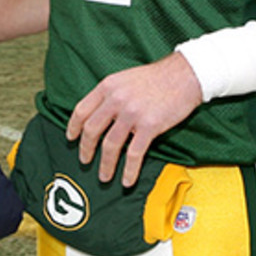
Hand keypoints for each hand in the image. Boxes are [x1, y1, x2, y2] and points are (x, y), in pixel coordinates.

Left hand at [66, 52, 202, 186]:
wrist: (185, 74)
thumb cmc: (156, 77)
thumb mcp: (125, 79)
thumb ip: (110, 94)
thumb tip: (99, 114)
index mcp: (108, 86)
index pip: (82, 110)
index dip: (73, 127)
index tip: (71, 138)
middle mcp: (116, 99)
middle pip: (92, 129)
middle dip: (86, 149)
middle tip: (85, 161)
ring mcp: (132, 113)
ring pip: (110, 145)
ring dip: (105, 165)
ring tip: (104, 176)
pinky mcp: (149, 126)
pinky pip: (134, 153)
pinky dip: (129, 170)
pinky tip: (127, 180)